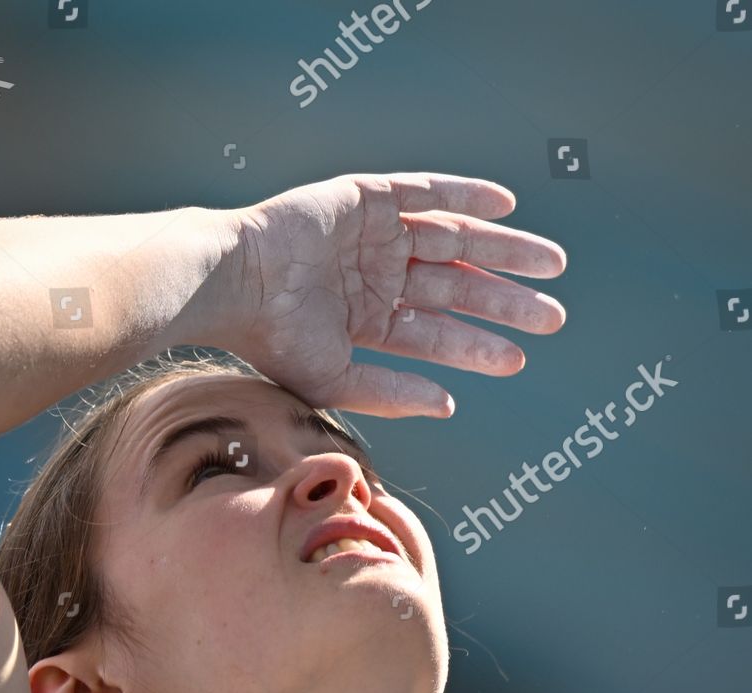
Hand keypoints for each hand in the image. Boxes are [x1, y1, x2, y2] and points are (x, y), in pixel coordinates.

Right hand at [226, 171, 566, 418]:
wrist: (234, 283)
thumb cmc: (272, 339)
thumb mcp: (336, 378)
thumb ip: (390, 392)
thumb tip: (448, 405)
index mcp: (367, 319)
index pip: (435, 333)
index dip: (477, 346)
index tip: (518, 359)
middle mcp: (376, 275)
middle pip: (455, 286)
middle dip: (503, 300)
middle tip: (553, 317)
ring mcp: (372, 234)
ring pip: (452, 240)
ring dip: (501, 251)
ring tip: (550, 265)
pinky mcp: (365, 197)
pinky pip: (425, 192)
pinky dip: (465, 196)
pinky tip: (507, 209)